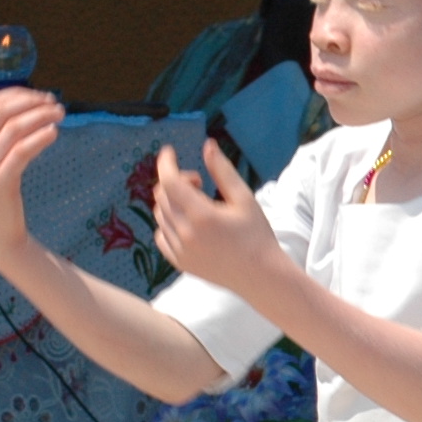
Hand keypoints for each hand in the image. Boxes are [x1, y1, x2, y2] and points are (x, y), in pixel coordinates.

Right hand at [0, 87, 64, 269]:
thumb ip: (0, 138)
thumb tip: (28, 108)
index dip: (17, 95)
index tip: (41, 96)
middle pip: (1, 112)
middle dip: (31, 102)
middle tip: (56, 104)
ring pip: (13, 128)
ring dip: (40, 116)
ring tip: (60, 115)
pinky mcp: (0, 183)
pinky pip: (22, 151)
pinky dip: (39, 138)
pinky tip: (54, 133)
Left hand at [152, 139, 286, 295]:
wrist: (261, 276)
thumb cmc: (257, 235)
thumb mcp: (244, 199)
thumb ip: (223, 171)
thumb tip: (207, 145)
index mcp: (202, 216)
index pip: (170, 181)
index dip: (166, 162)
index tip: (169, 151)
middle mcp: (185, 234)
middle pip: (162, 196)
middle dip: (176, 181)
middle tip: (199, 183)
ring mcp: (180, 251)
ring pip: (160, 215)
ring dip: (172, 202)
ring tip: (198, 204)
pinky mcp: (179, 262)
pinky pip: (161, 235)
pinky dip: (168, 223)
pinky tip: (189, 224)